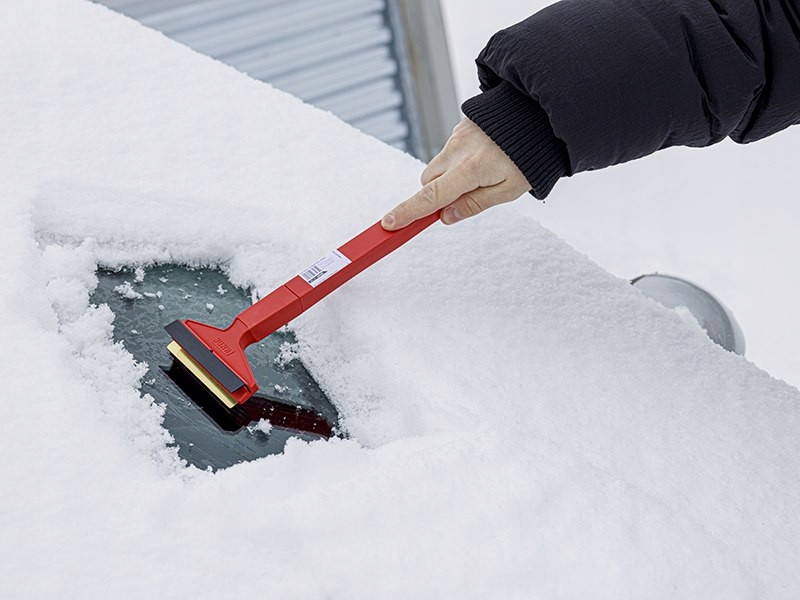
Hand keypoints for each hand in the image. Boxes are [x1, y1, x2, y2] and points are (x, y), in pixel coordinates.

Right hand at [381, 118, 530, 229]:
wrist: (539, 114)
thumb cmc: (528, 156)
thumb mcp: (509, 191)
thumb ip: (475, 204)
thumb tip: (446, 217)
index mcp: (470, 170)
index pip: (431, 197)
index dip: (408, 213)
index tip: (389, 224)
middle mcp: (457, 151)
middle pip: (428, 181)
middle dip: (436, 194)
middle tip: (463, 198)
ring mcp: (457, 136)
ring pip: (437, 165)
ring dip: (448, 176)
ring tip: (483, 173)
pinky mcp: (460, 127)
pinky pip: (449, 150)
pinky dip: (458, 159)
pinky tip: (485, 155)